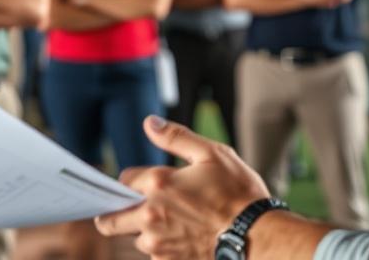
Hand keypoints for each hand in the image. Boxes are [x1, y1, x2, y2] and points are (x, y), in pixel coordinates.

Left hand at [95, 116, 269, 258]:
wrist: (257, 236)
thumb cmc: (238, 193)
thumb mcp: (211, 154)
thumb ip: (175, 137)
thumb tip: (149, 123)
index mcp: (158, 184)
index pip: (123, 180)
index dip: (134, 179)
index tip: (146, 181)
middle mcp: (151, 216)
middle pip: (111, 220)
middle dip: (118, 212)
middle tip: (132, 208)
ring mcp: (158, 244)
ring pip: (136, 238)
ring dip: (146, 230)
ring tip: (175, 223)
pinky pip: (155, 255)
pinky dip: (164, 247)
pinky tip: (187, 237)